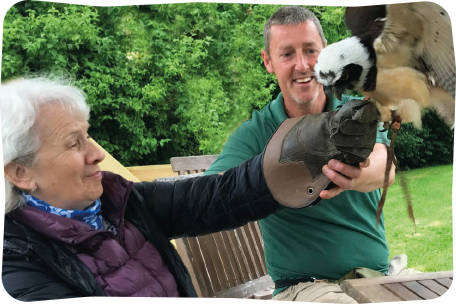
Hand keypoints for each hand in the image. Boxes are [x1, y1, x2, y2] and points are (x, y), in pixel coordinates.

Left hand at [262, 99, 378, 207]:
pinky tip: (320, 194)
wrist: (375, 174)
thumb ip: (364, 128)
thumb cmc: (367, 154)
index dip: (364, 161)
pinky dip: (329, 193)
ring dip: (335, 177)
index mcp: (366, 162)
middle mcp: (359, 172)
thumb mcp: (369, 142)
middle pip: (353, 172)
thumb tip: (364, 102)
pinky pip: (337, 191)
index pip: (367, 161)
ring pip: (344, 182)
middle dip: (343, 168)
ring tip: (325, 169)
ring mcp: (352, 181)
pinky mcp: (344, 186)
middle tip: (331, 161)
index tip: (362, 160)